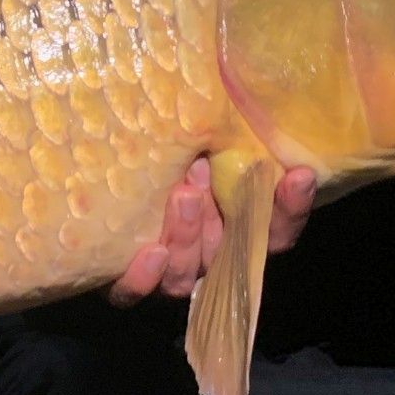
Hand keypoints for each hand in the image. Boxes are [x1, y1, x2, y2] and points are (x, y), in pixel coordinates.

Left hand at [106, 156, 316, 307]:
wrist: (96, 180)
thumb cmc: (156, 158)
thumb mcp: (193, 145)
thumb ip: (218, 137)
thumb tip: (231, 102)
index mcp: (231, 230)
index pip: (275, 231)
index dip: (290, 208)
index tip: (298, 175)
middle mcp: (204, 257)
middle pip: (228, 256)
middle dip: (225, 217)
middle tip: (207, 171)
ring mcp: (167, 274)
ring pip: (185, 274)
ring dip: (188, 237)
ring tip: (183, 195)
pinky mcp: (125, 283)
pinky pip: (134, 292)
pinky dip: (144, 277)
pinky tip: (150, 252)